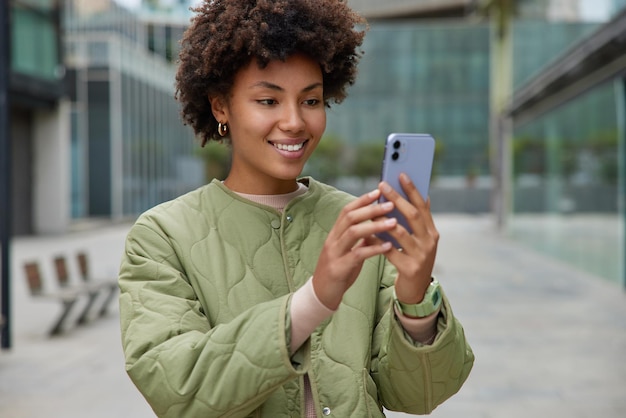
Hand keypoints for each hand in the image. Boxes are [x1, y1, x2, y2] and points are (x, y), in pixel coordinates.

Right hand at [312, 189, 395, 309]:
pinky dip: (374, 249)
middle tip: (390, 204)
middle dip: (371, 209)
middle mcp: (333, 240)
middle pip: (350, 218)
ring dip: (375, 226)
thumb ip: (360, 238)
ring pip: (353, 233)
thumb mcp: (348, 251)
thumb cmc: (338, 270)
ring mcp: (334, 254)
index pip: (347, 211)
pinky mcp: (339, 268)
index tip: (379, 191)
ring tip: (393, 222)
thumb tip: (377, 224)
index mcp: (335, 234)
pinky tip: (388, 246)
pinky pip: (357, 255)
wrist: (322, 295)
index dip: (363, 200)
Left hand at [378, 173, 438, 303]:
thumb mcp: (420, 240)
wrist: (416, 290)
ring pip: (399, 232)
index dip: (412, 190)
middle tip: (382, 185)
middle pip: (412, 215)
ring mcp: (421, 255)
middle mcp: (429, 242)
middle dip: (397, 198)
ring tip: (372, 207)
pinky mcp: (409, 268)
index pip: (423, 206)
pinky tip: (366, 233)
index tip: (401, 174)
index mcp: (432, 232)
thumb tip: (421, 195)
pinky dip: (376, 240)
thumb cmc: (413, 259)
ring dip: (384, 219)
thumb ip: (419, 222)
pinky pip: (389, 250)